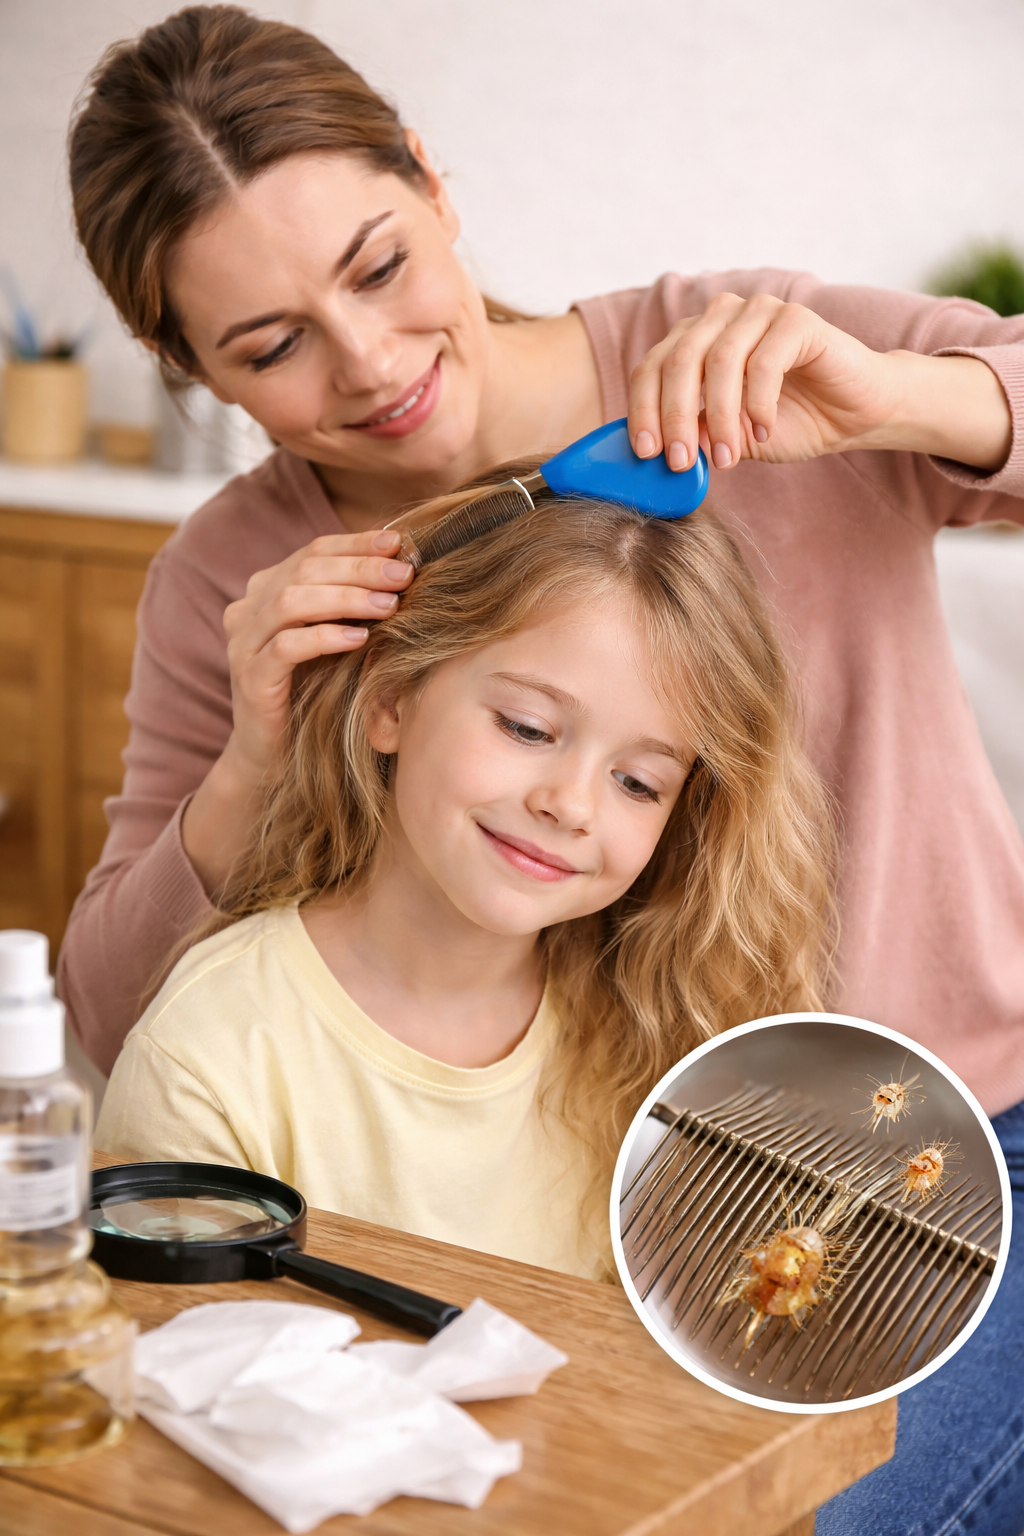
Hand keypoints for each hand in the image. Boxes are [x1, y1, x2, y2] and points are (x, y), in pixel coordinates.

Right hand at [221, 527, 411, 781]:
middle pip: (305, 570)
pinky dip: (325, 637)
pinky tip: (359, 638)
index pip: (314, 551)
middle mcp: (248, 609)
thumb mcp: (334, 638)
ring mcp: (243, 643)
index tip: (400, 543)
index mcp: (266, 589)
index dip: (356, 544)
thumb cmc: (312, 690)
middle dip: (360, 569)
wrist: (273, 754)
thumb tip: (405, 566)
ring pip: (292, 602)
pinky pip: (286, 647)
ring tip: (389, 605)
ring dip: (346, 599)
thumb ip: (352, 604)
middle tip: (404, 574)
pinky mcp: (249, 678)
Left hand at [627, 292, 1011, 473]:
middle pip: (678, 360)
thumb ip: (694, 437)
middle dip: (673, 416)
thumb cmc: (789, 422)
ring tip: (726, 456)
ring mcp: (759, 311)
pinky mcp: (796, 320)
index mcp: (695, 340)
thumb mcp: (729, 438)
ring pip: (719, 360)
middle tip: (679, 462)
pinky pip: (763, 362)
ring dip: (718, 417)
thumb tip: (659, 451)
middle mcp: (721, 317)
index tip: (646, 454)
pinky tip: (764, 432)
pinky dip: (758, 405)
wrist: (853, 413)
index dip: (643, 410)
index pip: (652, 367)